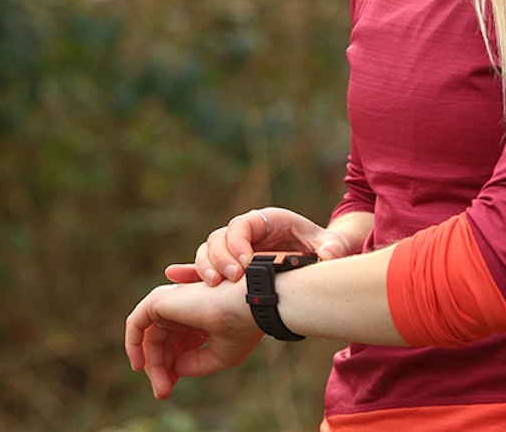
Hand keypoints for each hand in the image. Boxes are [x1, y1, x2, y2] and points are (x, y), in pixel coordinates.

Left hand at [124, 279, 261, 398]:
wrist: (247, 306)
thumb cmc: (241, 327)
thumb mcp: (220, 355)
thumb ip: (195, 364)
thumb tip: (174, 371)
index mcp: (199, 319)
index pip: (176, 345)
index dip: (171, 368)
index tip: (168, 390)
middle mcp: (183, 309)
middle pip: (161, 344)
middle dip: (160, 369)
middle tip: (163, 392)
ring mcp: (170, 303)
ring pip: (150, 339)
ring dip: (152, 365)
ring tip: (162, 387)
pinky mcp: (158, 301)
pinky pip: (135, 324)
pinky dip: (133, 344)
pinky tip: (139, 366)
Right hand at [163, 207, 354, 285]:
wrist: (318, 253)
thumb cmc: (324, 246)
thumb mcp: (331, 245)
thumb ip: (331, 249)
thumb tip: (329, 256)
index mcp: (266, 220)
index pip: (243, 225)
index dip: (239, 243)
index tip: (246, 265)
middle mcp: (245, 231)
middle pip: (219, 238)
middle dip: (220, 258)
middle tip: (231, 279)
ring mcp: (234, 247)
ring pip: (208, 251)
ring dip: (205, 268)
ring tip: (214, 286)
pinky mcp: (229, 264)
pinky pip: (204, 266)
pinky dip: (190, 272)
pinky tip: (173, 278)